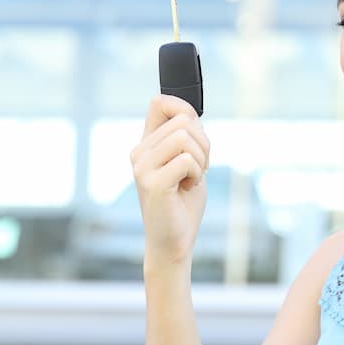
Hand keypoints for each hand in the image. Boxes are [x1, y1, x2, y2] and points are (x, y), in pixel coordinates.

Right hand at [130, 94, 210, 271]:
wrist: (174, 242)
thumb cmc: (182, 203)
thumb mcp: (188, 162)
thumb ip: (187, 137)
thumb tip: (190, 115)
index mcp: (146, 144)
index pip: (160, 102)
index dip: (185, 110)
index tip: (195, 135)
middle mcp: (139, 152)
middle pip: (183, 120)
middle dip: (203, 143)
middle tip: (199, 168)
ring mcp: (142, 167)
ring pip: (185, 137)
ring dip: (201, 159)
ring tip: (192, 178)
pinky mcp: (152, 183)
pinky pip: (186, 160)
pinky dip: (197, 173)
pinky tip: (187, 187)